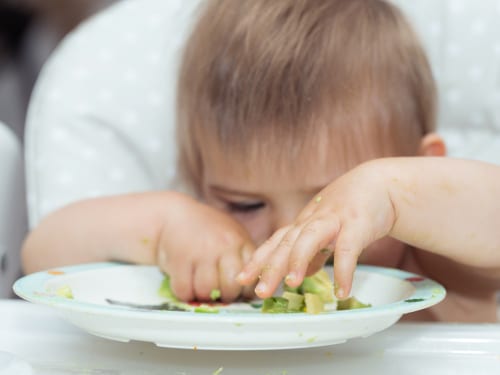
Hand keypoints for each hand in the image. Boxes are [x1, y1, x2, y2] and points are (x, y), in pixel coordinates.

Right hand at [157, 193, 255, 301]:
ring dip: (202, 295)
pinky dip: (184, 293)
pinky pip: (184, 290)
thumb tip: (255, 287)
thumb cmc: (206, 230)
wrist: (174, 215)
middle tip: (217, 293)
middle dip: (224, 296)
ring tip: (200, 287)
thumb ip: (244, 257)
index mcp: (240, 241)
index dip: (246, 291)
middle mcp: (223, 245)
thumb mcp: (231, 236)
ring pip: (207, 291)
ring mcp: (201, 252)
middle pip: (230, 287)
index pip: (254, 276)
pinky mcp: (179, 259)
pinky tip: (186, 284)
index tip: (238, 292)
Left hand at [237, 162, 395, 298]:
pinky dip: (344, 270)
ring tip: (291, 284)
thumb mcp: (326, 230)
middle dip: (270, 267)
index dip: (257, 261)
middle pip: (286, 243)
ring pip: (309, 238)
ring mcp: (334, 220)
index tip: (241, 280)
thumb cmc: (349, 210)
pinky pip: (349, 248)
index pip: (275, 243)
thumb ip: (314, 252)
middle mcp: (312, 221)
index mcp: (303, 224)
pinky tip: (342, 292)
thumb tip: (303, 274)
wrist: (380, 185)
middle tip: (259, 291)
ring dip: (298, 260)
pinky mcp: (357, 224)